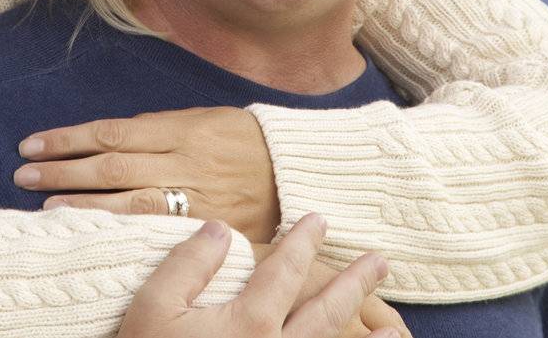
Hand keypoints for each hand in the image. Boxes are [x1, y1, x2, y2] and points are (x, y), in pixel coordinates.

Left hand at [17, 106, 282, 243]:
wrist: (296, 170)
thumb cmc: (242, 140)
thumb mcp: (199, 119)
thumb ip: (155, 130)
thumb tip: (105, 138)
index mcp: (179, 128)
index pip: (110, 133)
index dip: (67, 138)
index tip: (31, 143)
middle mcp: (183, 161)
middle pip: (111, 166)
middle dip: (63, 171)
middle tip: (23, 174)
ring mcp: (196, 196)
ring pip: (129, 200)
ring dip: (83, 203)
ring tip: (44, 206)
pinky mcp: (208, 224)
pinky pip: (157, 227)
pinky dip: (121, 228)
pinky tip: (92, 229)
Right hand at [116, 214, 401, 337]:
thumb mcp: (153, 306)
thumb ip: (187, 265)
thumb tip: (218, 229)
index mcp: (248, 322)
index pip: (283, 272)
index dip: (302, 243)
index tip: (319, 220)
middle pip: (326, 313)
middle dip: (354, 284)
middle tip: (379, 261)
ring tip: (394, 330)